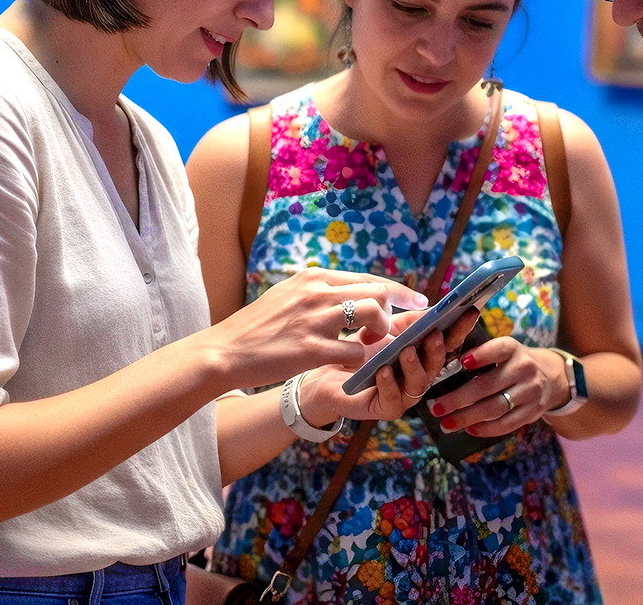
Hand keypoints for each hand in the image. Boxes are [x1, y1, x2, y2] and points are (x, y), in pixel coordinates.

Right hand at [205, 265, 428, 390]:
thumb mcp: (288, 294)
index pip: (368, 278)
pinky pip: (355, 350)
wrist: (225, 351)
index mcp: (313, 278)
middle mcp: (316, 293)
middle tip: (405, 326)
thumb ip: (318, 290)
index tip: (417, 299)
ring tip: (374, 343)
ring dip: (382, 331)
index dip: (398, 290)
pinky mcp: (310, 349)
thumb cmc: (257, 326)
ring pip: (372, 314)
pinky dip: (363, 358)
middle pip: (377, 292)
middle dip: (399, 309)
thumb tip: (350, 289)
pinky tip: (356, 364)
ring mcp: (314, 320)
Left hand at [301, 308, 482, 423]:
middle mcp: (419, 376)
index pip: (448, 342)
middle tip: (435, 334)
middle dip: (439, 349)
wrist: (329, 373)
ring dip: (414, 366)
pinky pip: (392, 399)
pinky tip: (383, 370)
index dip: (460, 329)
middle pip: (438, 365)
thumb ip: (410, 321)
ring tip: (406, 351)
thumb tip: (433, 307)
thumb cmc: (362, 350)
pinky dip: (389, 384)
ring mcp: (404, 394)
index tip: (470, 311)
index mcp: (424, 356)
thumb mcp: (387, 329)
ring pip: (419, 384)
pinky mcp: (385, 409)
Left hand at [424, 336, 569, 438]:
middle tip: (436, 408)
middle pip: (487, 385)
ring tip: (447, 424)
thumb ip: (482, 356)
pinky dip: (486, 429)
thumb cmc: (515, 363)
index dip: (481, 355)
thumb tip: (445, 369)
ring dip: (468, 418)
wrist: (552, 377)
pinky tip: (469, 430)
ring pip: (495, 407)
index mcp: (513, 349)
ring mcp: (530, 391)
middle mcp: (524, 368)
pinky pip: (507, 424)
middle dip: (458, 399)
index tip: (461, 362)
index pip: (498, 349)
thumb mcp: (505, 351)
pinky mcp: (533, 411)